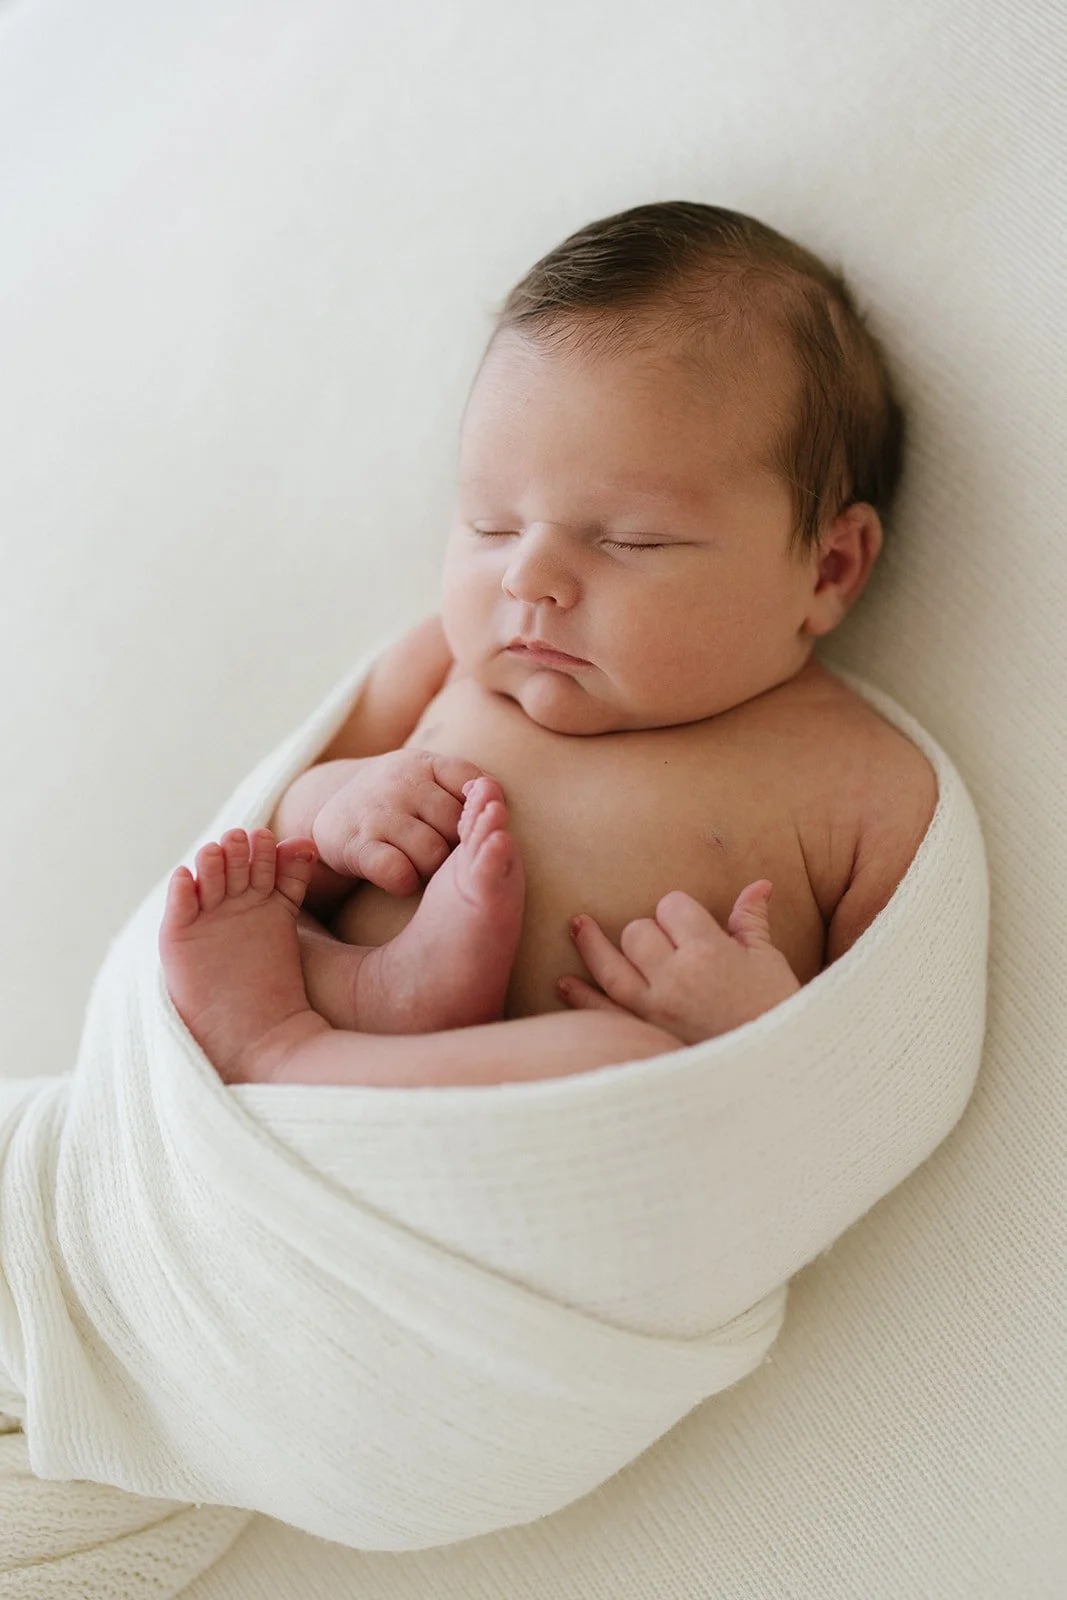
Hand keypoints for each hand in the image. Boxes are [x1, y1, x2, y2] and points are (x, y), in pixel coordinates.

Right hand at [311, 750, 490, 895]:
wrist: (326, 808)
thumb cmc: (393, 798)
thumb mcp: (423, 776)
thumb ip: (461, 782)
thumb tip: (497, 795)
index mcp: (423, 764)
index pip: (473, 783)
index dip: (477, 811)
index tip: (466, 825)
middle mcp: (401, 783)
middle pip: (457, 825)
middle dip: (457, 847)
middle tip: (445, 854)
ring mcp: (379, 814)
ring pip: (433, 854)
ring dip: (432, 869)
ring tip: (421, 865)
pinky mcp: (358, 845)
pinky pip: (398, 872)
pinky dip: (406, 882)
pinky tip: (402, 878)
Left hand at [557, 881, 801, 1043]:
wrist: (776, 1070)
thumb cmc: (774, 1011)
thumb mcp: (768, 962)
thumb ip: (751, 920)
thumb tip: (759, 885)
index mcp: (708, 951)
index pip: (672, 907)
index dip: (679, 911)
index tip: (691, 924)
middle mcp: (675, 978)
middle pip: (638, 933)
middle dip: (649, 931)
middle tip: (667, 946)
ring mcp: (655, 1009)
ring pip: (611, 966)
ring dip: (591, 945)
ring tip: (577, 925)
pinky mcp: (645, 1036)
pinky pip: (604, 1012)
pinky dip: (581, 998)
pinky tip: (564, 983)